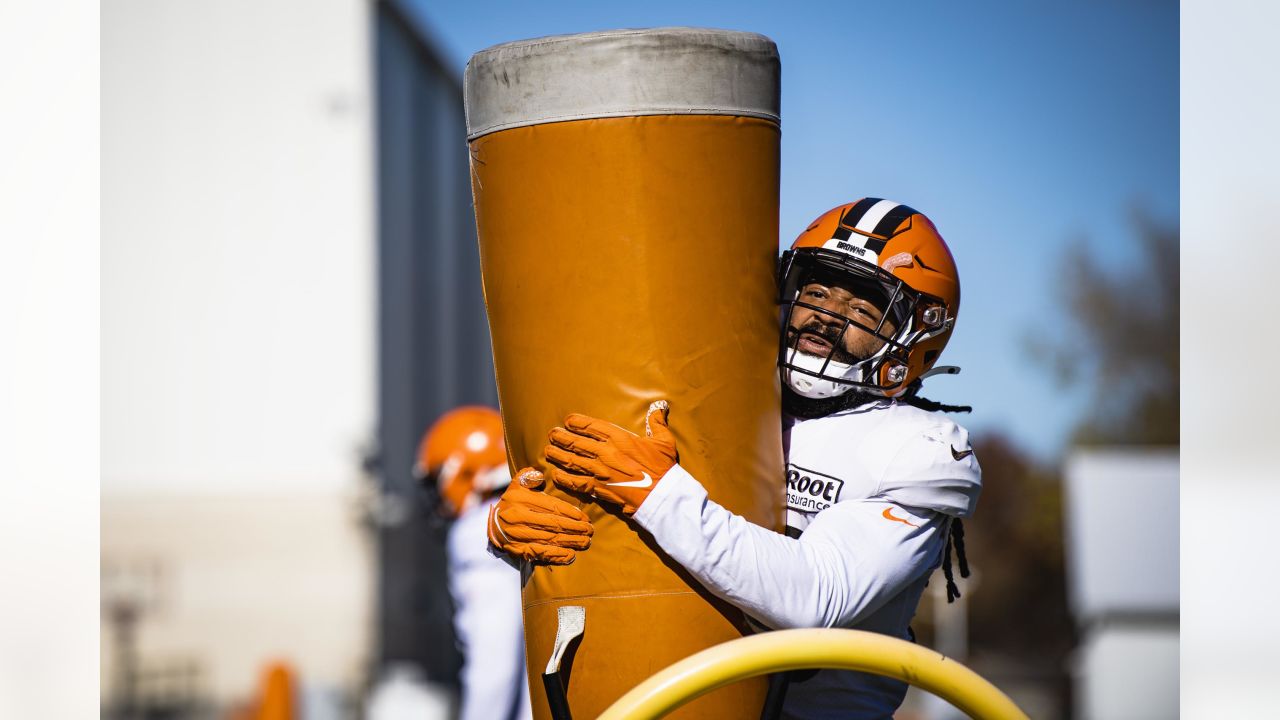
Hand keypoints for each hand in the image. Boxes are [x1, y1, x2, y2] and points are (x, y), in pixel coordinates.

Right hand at [487, 468, 593, 564]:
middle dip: (574, 528)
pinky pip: (540, 553)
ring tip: (585, 542)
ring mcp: (517, 535)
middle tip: (590, 530)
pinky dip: (556, 555)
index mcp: (521, 499)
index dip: (570, 513)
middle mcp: (518, 517)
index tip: (584, 517)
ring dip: (570, 541)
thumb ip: (529, 476)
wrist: (494, 525)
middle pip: (553, 524)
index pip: (551, 507)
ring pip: (549, 539)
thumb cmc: (512, 502)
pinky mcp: (517, 549)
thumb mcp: (517, 484)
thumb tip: (540, 475)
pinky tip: (570, 555)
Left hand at [544, 401, 677, 514]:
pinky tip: (555, 474)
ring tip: (548, 450)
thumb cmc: (663, 468)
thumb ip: (657, 422)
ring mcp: (599, 471)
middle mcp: (605, 452)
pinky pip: (575, 482)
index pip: (591, 426)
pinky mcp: (598, 488)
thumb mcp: (664, 441)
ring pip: (572, 460)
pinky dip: (563, 478)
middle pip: (576, 442)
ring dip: (557, 455)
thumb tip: (660, 406)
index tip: (568, 421)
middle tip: (552, 434)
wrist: (661, 495)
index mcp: (619, 437)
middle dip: (561, 437)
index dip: (577, 422)